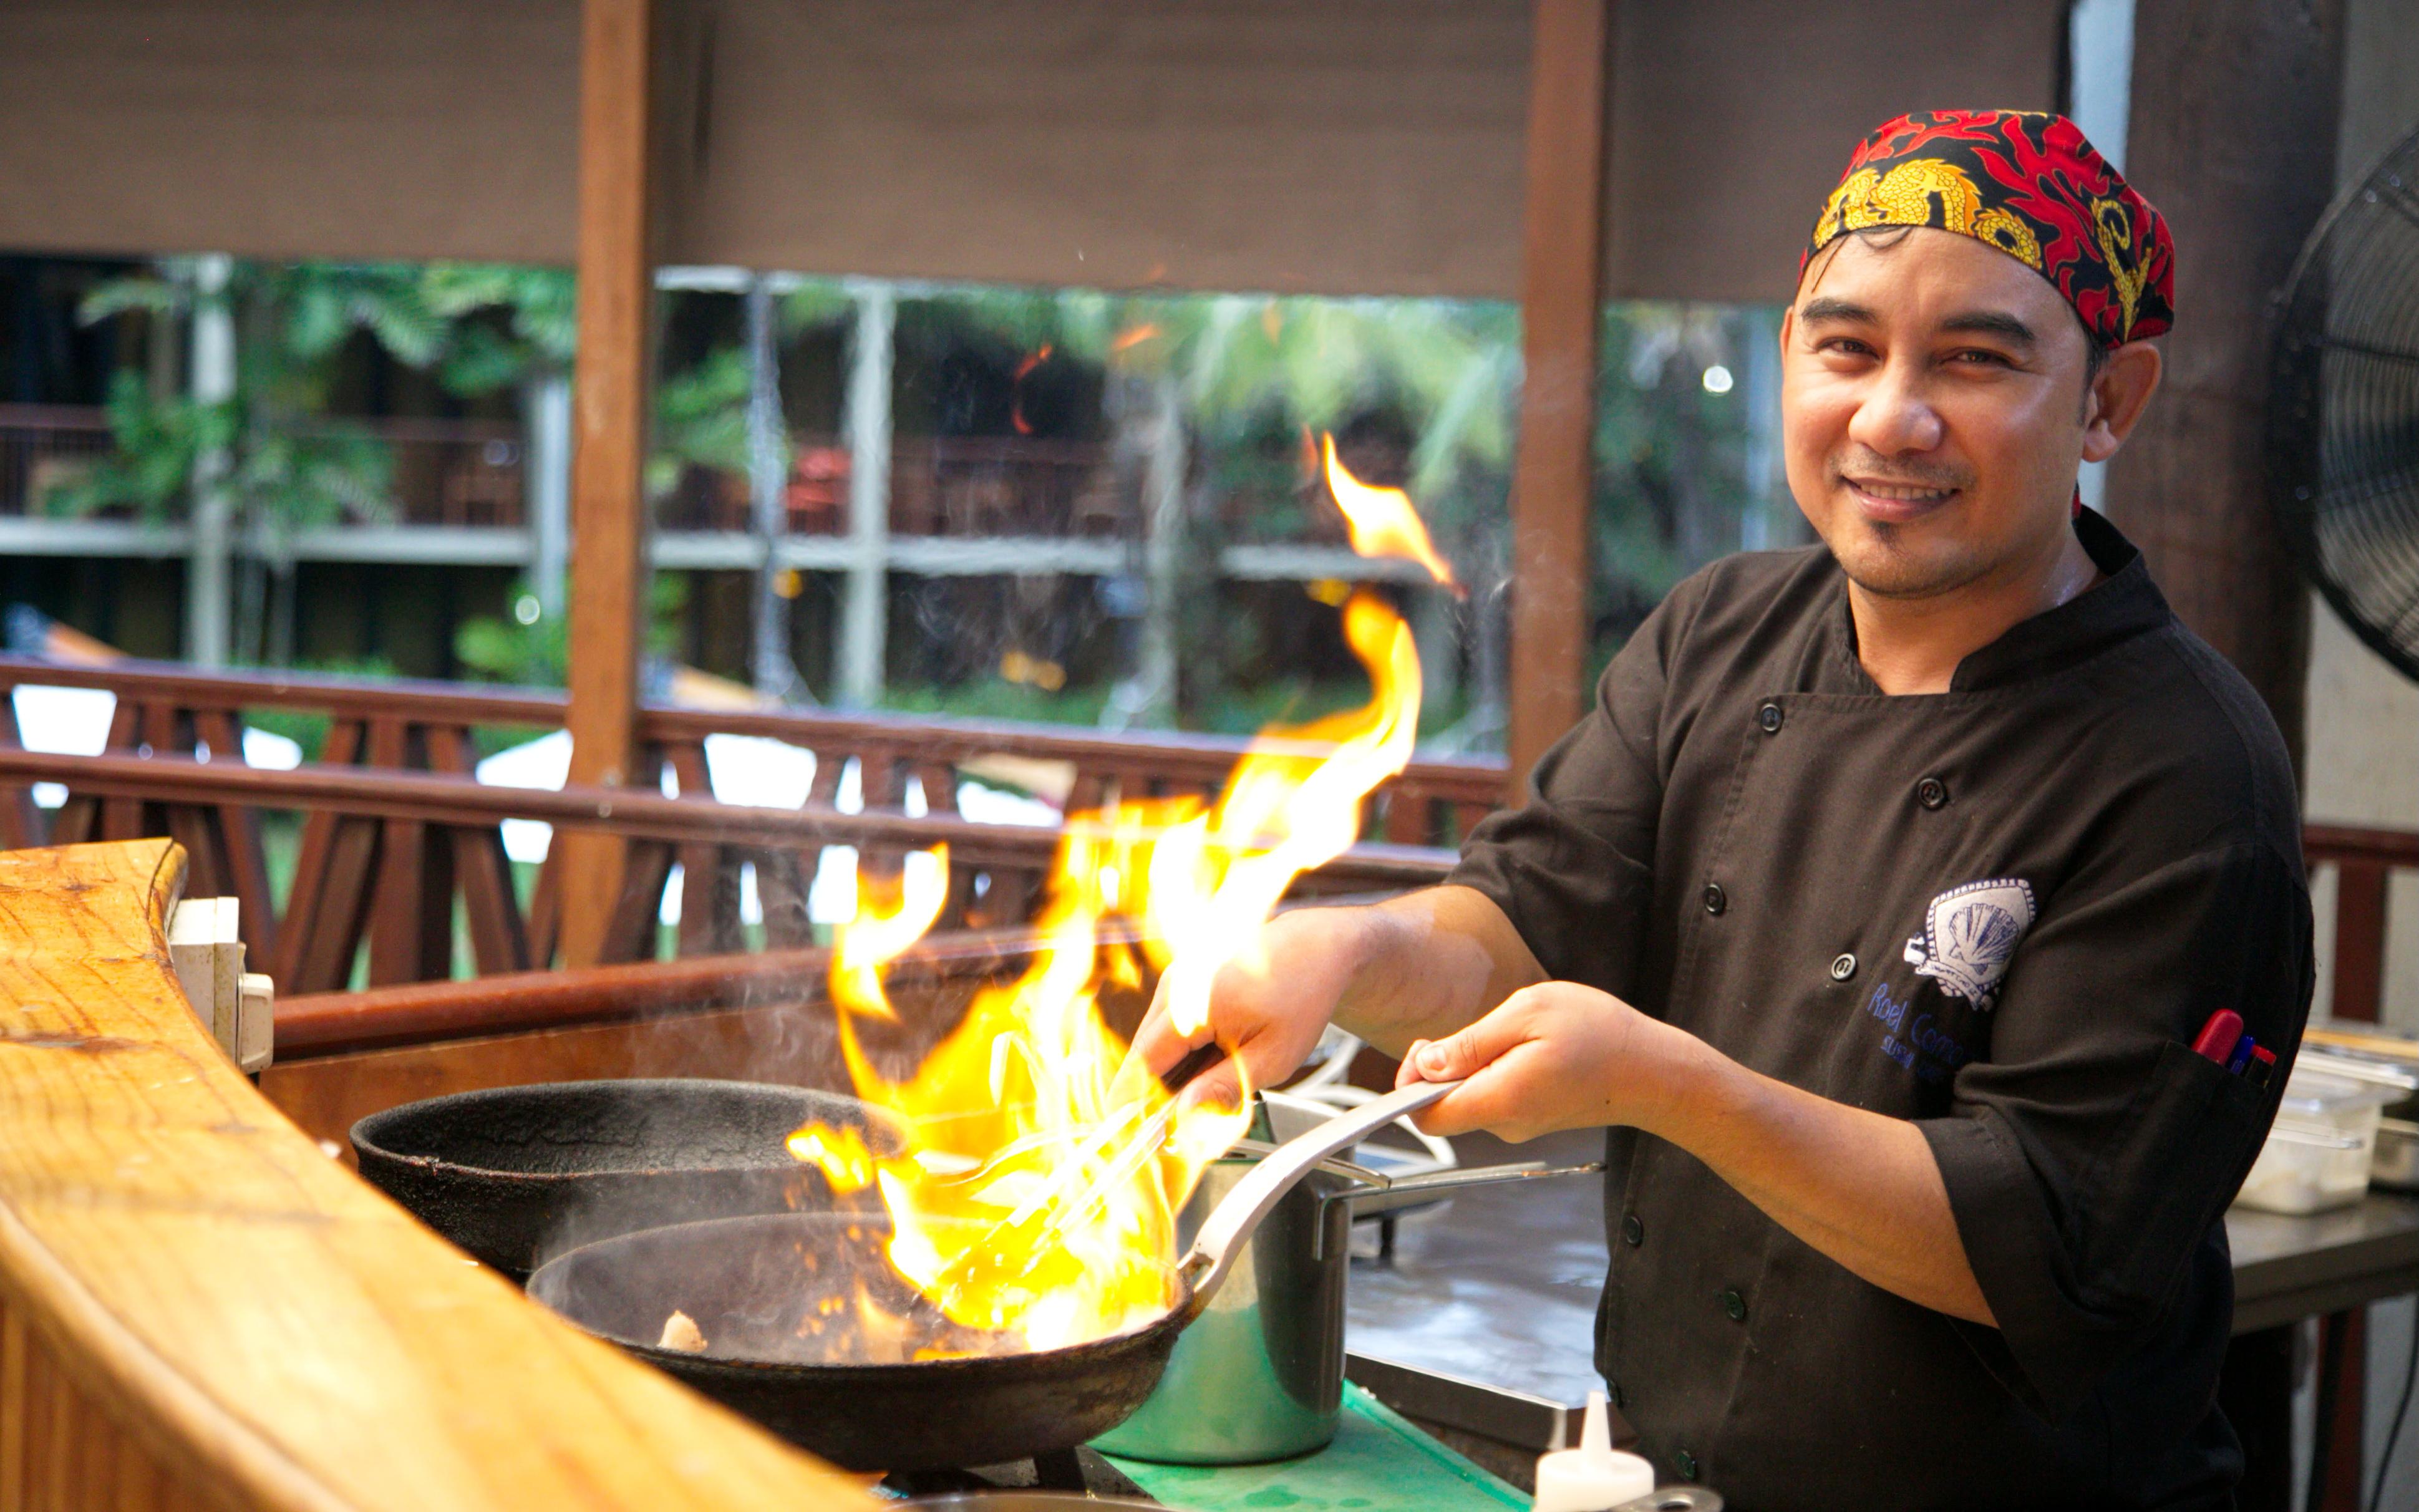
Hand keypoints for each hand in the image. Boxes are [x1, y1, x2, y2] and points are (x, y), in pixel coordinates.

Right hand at [1129, 907, 1373, 1111]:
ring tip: (1216, 1078)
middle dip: (1157, 1090)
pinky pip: (1171, 1022)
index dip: (1133, 1100)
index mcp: (1196, 1003)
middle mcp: (1178, 985)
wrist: (1317, 949)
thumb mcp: (1271, 1056)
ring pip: (1158, 1038)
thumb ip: (1224, 1088)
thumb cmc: (1303, 995)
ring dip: (1174, 1068)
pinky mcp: (1185, 980)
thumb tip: (1185, 1118)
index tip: (1134, 1132)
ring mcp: (1179, 978)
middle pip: (1145, 1052)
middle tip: (1180, 1121)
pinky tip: (1216, 1055)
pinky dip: (1185, 1048)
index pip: (1144, 1062)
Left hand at [1395, 980, 1694, 1142]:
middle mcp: (1504, 1123)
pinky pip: (1494, 1096)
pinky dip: (1495, 1070)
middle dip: (1441, 1068)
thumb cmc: (1600, 1035)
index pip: (1425, 1116)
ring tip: (1512, 1033)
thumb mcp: (1529, 1013)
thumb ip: (1472, 1041)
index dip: (1408, 1084)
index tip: (1423, 1047)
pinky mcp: (1532, 1117)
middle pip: (1443, 1107)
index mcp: (1499, 1099)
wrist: (1655, 1072)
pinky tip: (1526, 1047)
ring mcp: (1519, 1124)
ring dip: (1473, 1064)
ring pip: (1469, 1098)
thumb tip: (1426, 1062)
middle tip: (1473, 1029)